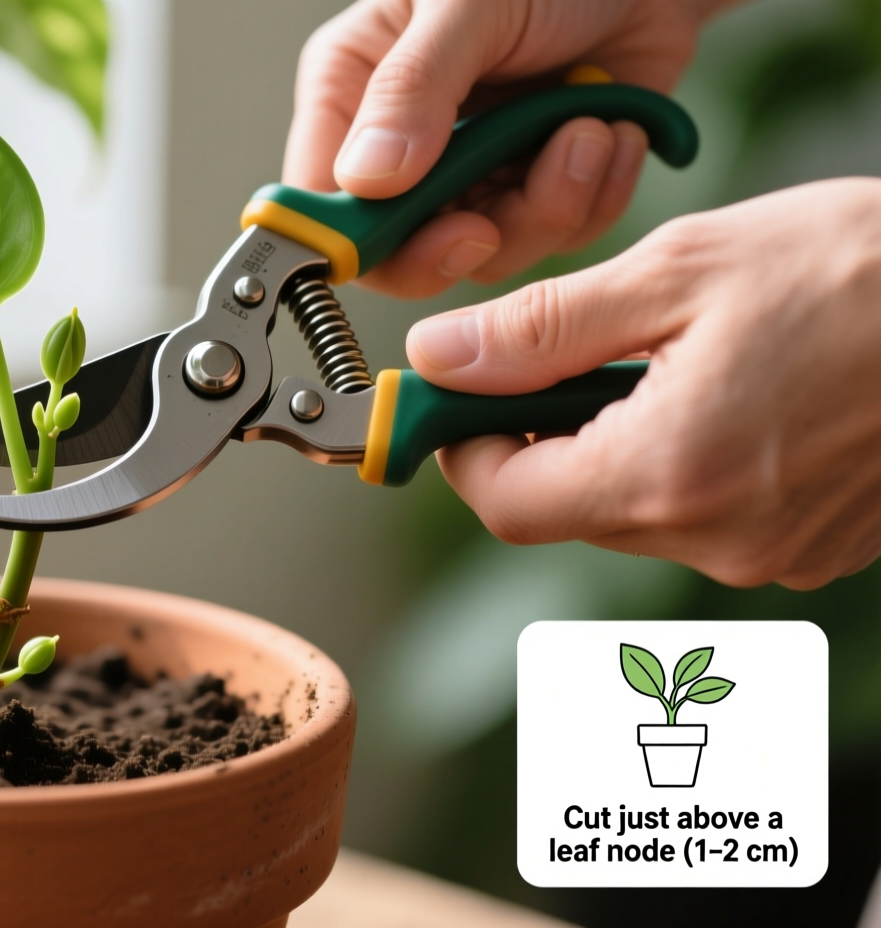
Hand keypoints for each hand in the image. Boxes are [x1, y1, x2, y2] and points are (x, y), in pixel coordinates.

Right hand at [283, 0, 730, 296]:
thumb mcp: (469, 4)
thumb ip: (413, 86)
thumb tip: (366, 177)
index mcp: (353, 88)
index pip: (324, 200)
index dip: (358, 241)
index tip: (414, 243)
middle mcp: (403, 139)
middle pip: (403, 247)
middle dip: (467, 239)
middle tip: (497, 222)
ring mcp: (473, 166)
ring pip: (487, 250)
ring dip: (549, 206)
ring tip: (589, 133)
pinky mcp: (538, 180)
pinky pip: (555, 233)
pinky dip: (595, 195)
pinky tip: (614, 134)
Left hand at [404, 178, 880, 588]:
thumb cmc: (859, 270)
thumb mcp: (678, 272)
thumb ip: (541, 329)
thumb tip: (438, 359)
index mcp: (668, 474)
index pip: (506, 504)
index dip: (467, 448)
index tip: (462, 394)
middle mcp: (717, 541)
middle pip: (567, 510)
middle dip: (546, 436)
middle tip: (572, 353)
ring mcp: (773, 556)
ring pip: (635, 514)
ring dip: (621, 445)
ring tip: (680, 361)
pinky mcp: (814, 552)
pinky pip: (706, 519)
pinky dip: (691, 463)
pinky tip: (737, 396)